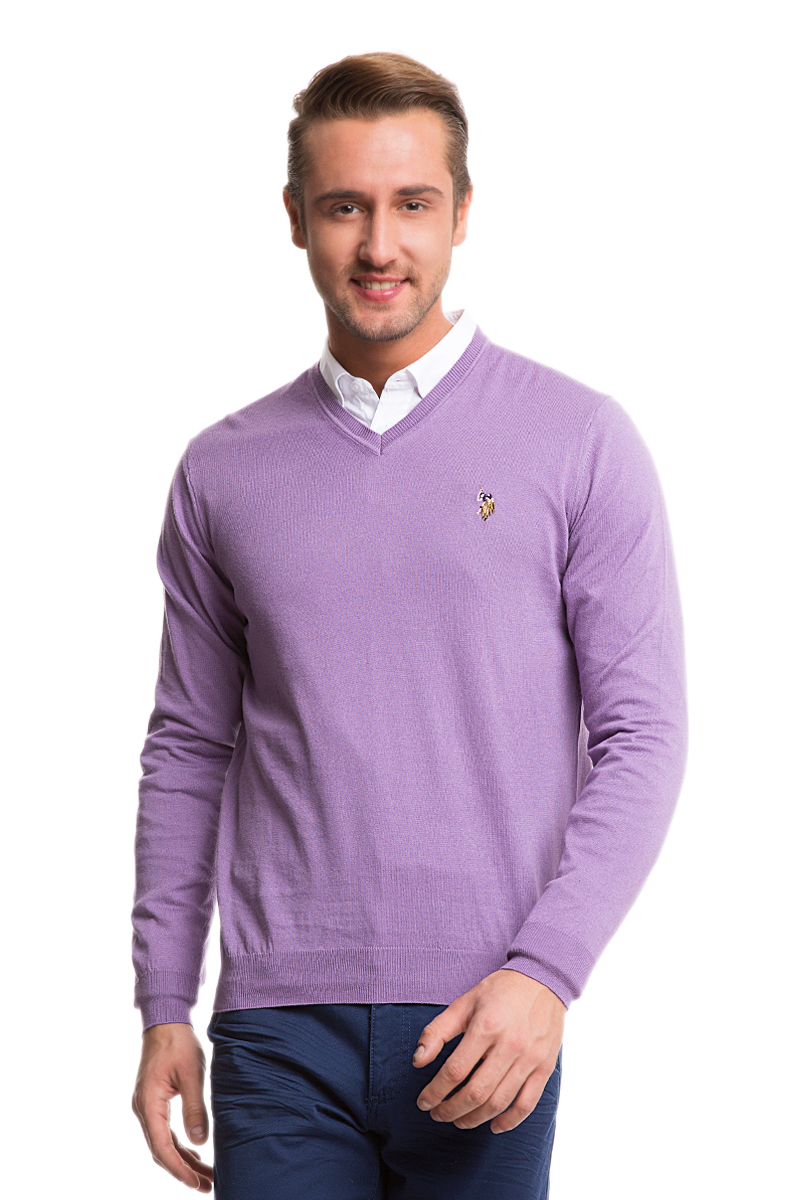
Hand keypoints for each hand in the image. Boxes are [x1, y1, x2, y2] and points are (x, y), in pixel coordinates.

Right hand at [131, 1022, 213, 1192]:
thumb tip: (199, 1143)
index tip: (196, 1183)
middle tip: (206, 1185)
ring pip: (162, 1143)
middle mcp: (143, 1109)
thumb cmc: (179, 1044)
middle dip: (183, 1170)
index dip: (178, 1169)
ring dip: (182, 1160)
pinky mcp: (153, 1102)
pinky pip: (163, 1131)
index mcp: (149, 1103)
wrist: (165, 1021)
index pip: (161, 1147)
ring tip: (205, 1176)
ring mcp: (146, 1106)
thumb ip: (194, 1108)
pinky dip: (178, 1145)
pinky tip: (195, 1154)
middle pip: (161, 1150)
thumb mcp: (192, 1075)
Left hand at [412, 968, 565, 1133]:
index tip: (423, 1101)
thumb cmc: (499, 991)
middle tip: (437, 1113)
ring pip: (499, 1102)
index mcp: (486, 1026)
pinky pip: (527, 1103)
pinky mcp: (545, 1067)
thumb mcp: (464, 1002)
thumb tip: (418, 1061)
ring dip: (475, 1118)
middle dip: (451, 1109)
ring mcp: (529, 1058)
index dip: (435, 1091)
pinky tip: (493, 1125)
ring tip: (458, 1120)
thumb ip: (438, 1031)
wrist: (543, 979)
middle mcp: (509, 1045)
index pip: (455, 1070)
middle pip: (476, 1092)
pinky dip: (509, 1120)